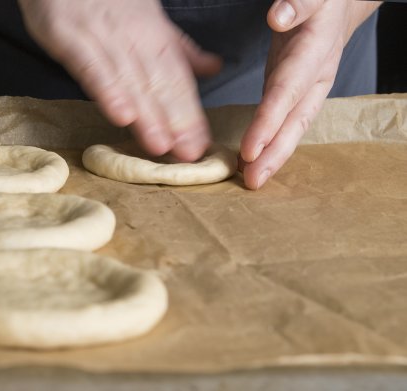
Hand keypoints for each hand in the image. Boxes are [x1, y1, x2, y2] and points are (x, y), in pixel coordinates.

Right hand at [18, 0, 221, 160]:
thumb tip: (214, 67)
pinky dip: (107, 90)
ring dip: (147, 114)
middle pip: (158, 83)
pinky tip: (121, 115)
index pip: (177, 80)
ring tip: (160, 144)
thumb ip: (179, 48)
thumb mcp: (150, 19)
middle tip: (187, 153)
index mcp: (154, 35)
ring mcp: (101, 36)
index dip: (189, 114)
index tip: (200, 145)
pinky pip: (91, 66)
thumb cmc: (107, 0)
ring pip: (129, 80)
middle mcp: (132, 37)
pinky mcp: (68, 35)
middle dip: (175, 120)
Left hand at [239, 0, 379, 188]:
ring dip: (272, 157)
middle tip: (252, 181)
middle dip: (274, 154)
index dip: (268, 121)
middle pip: (294, 122)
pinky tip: (250, 161)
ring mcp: (306, 92)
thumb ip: (298, 4)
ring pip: (291, 129)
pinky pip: (283, 124)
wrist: (337, 9)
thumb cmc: (320, 4)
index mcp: (314, 55)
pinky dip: (268, 144)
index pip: (286, 92)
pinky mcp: (294, 96)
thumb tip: (278, 15)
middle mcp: (313, 80)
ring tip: (251, 180)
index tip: (250, 149)